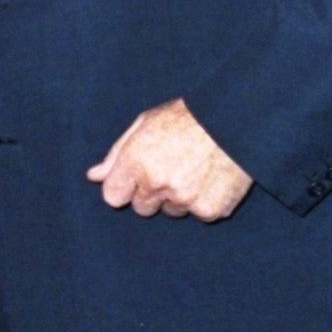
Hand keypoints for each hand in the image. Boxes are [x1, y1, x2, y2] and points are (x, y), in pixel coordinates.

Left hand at [87, 99, 252, 220]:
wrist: (237, 117)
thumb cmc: (188, 117)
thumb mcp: (145, 124)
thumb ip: (116, 154)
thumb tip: (93, 176)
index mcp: (137, 161)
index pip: (113, 196)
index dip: (124, 187)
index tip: (137, 177)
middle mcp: (158, 183)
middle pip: (142, 207)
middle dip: (152, 192)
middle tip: (173, 167)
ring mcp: (185, 199)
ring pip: (172, 211)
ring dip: (179, 197)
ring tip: (195, 168)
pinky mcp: (210, 210)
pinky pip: (199, 214)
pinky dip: (205, 201)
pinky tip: (212, 178)